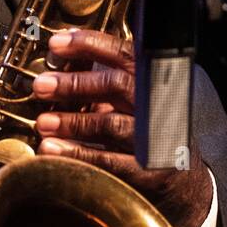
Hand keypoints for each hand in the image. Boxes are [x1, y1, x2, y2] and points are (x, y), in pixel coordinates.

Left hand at [33, 28, 212, 226]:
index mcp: (153, 82)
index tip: (57, 42)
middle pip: (116, 85)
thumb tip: (56, 63)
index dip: (90, 44)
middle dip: (74, 83)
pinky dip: (76, 153)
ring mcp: (154, 140)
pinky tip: (52, 149)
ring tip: (42, 122)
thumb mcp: (134, 102)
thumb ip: (104, 84)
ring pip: (110, 123)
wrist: (185, 184)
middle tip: (41, 85)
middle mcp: (157, 106)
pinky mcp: (147, 172)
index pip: (124, 54)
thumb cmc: (150, 134)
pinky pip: (108, 160)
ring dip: (72, 121)